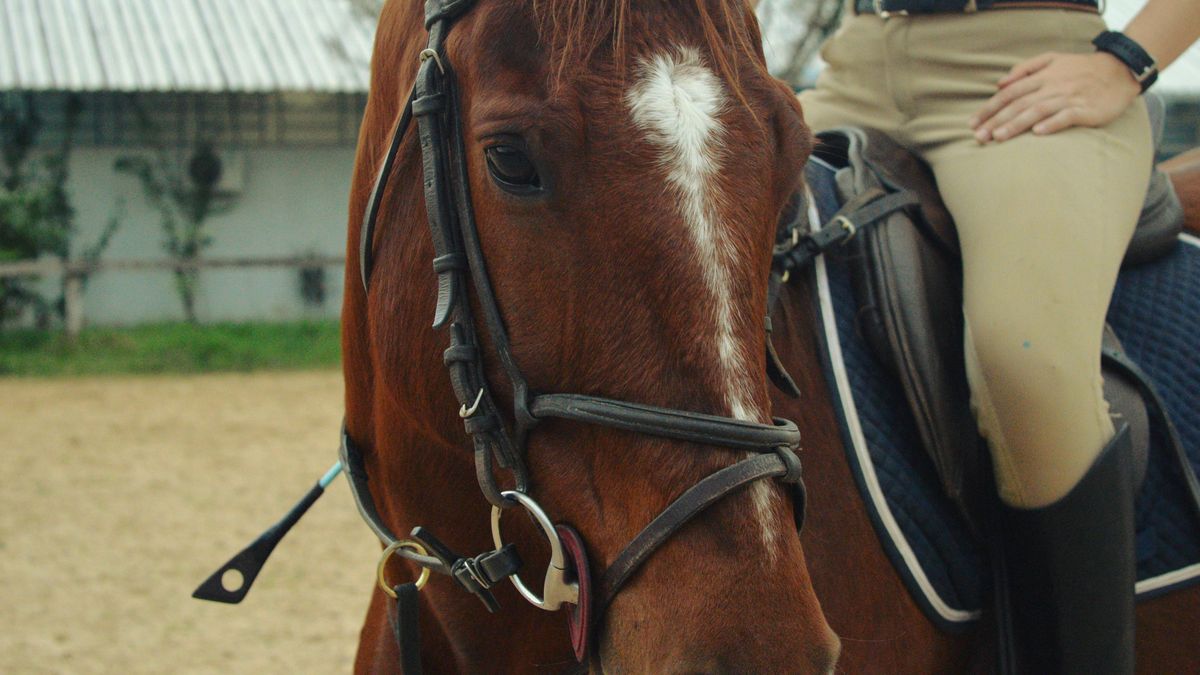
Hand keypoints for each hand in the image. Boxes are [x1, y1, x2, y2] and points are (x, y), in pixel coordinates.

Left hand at [969, 51, 1140, 142]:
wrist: (1119, 71)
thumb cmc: (1080, 69)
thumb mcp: (1052, 59)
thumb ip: (1025, 69)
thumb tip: (1000, 83)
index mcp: (1042, 76)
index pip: (1009, 93)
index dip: (989, 108)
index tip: (972, 124)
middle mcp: (1052, 86)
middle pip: (1018, 104)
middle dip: (996, 121)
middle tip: (978, 137)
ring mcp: (1069, 98)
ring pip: (1037, 111)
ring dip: (1017, 124)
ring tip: (998, 138)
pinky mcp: (1085, 109)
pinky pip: (1066, 116)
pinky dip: (1052, 124)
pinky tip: (1037, 133)